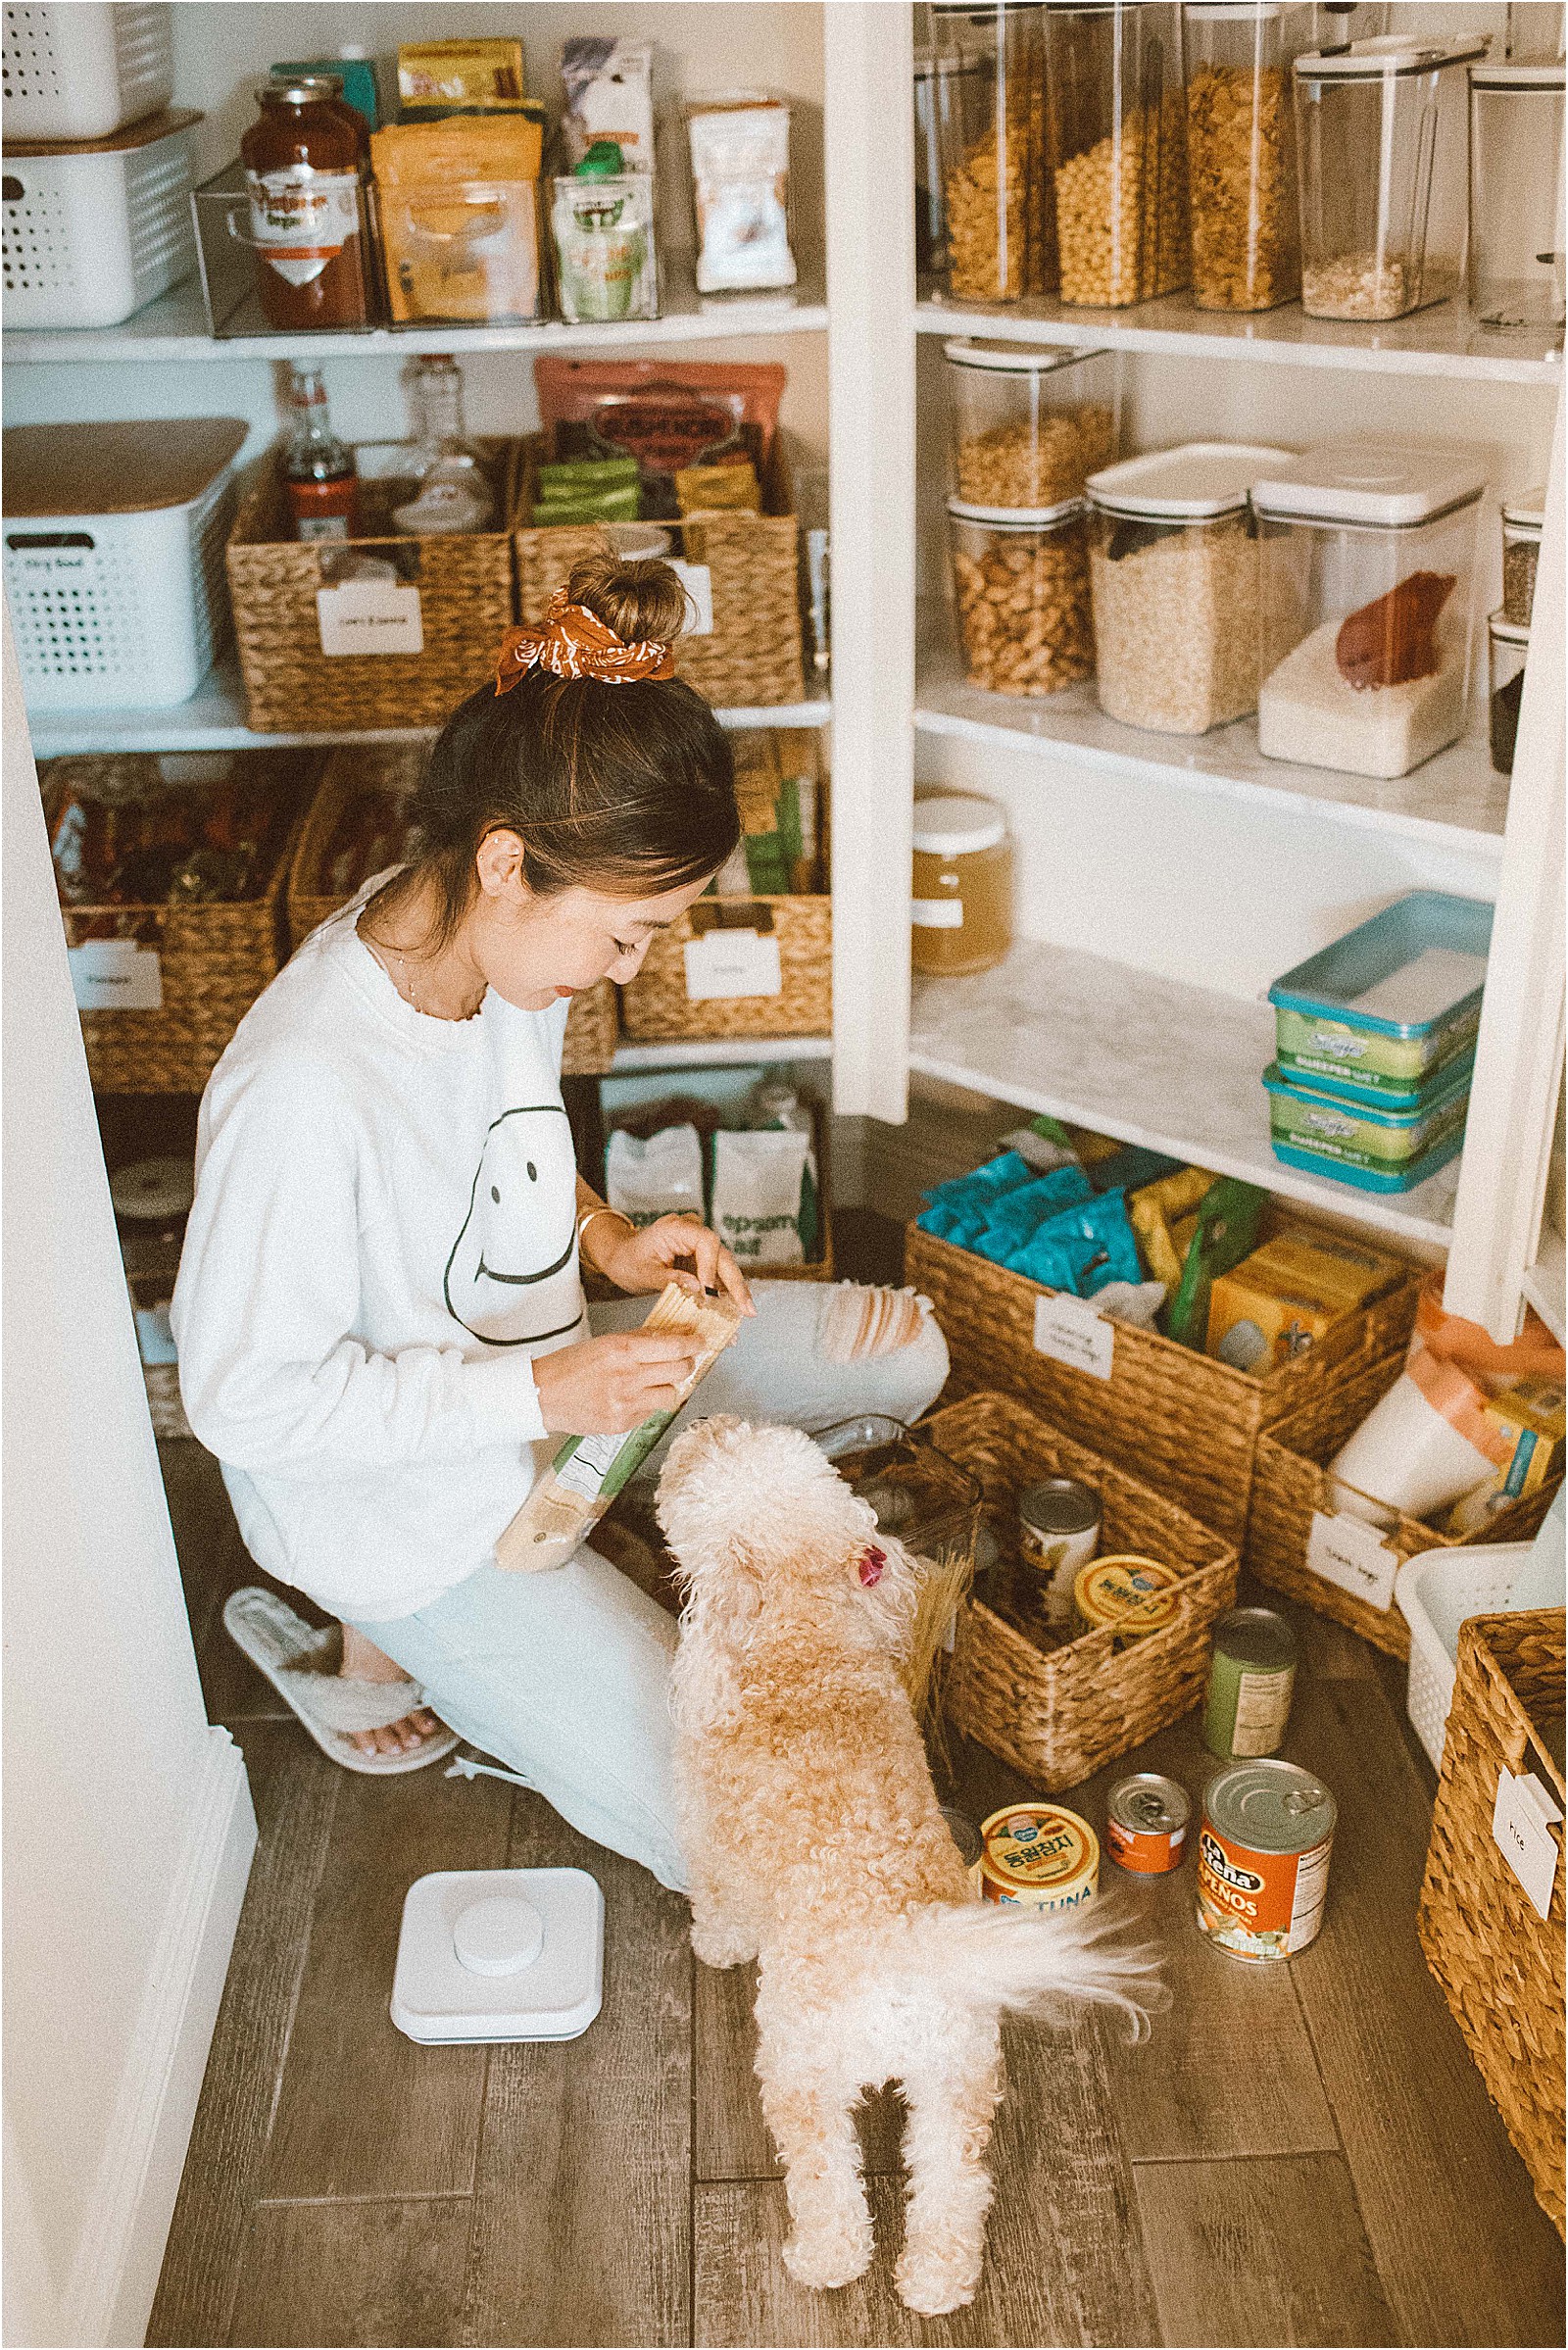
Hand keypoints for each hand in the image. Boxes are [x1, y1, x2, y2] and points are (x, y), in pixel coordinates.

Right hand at [532, 1329, 701, 1435]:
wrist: (542, 1395)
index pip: (674, 1347)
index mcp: (622, 1351)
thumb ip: (638, 1340)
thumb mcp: (604, 1343)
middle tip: (685, 1360)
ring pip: (670, 1394)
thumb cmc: (569, 1366)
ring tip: (654, 1382)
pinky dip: (648, 1403)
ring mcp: (626, 1403)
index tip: (700, 1342)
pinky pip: (650, 1412)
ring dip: (668, 1386)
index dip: (693, 1344)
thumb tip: (669, 1335)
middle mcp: (627, 1377)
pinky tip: (632, 1397)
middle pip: (680, 1370)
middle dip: (687, 1363)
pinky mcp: (621, 1423)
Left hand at [594, 1214, 755, 1316]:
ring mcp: (698, 1245)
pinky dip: (723, 1292)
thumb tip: (698, 1289)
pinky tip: (733, 1310)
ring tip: (745, 1313)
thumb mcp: (644, 1273)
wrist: (620, 1256)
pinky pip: (716, 1274)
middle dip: (736, 1284)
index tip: (709, 1293)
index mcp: (677, 1228)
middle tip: (747, 1309)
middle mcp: (692, 1232)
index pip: (707, 1243)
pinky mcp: (699, 1259)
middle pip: (722, 1255)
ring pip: (724, 1266)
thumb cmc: (627, 1260)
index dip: (711, 1268)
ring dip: (734, 1290)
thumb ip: (671, 1279)